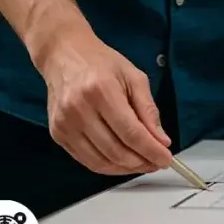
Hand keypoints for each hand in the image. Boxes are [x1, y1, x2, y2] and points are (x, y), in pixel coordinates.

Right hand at [40, 32, 172, 174]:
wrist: (63, 55)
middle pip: (116, 150)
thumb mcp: (134, 77)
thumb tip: (162, 141)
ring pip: (101, 162)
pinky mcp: (57, 133)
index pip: (131, 132)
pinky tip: (123, 161)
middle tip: (158, 162)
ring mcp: (64, 124)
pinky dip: (108, 166)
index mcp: (101, 91)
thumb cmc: (101, 63)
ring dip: (126, 168)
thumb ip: (148, 110)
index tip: (166, 159)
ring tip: (143, 163)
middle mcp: (78, 110)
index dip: (151, 150)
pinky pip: (86, 160)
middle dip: (142, 162)